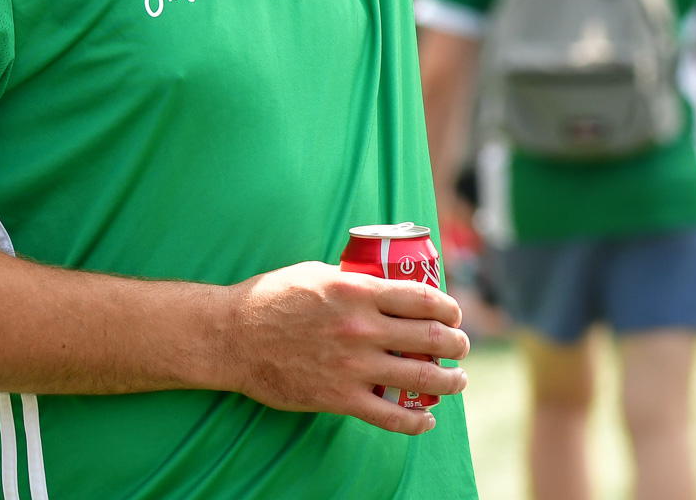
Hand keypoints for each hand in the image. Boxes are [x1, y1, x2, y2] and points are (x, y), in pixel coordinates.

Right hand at [221, 260, 469, 434]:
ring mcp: (353, 366)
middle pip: (430, 338)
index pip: (423, 298)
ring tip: (458, 380)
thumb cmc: (273, 298)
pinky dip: (414, 421)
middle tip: (462, 346)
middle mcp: (363, 329)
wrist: (233, 337)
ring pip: (419, 378)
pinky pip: (388, 415)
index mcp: (360, 292)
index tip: (455, 314)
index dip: (448, 307)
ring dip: (449, 381)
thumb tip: (384, 285)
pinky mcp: (339, 398)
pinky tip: (426, 419)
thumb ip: (356, 282)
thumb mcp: (320, 274)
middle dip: (457, 343)